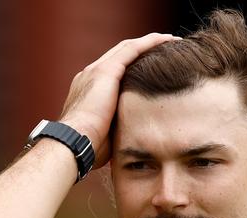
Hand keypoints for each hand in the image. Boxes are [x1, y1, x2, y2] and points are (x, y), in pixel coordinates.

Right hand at [59, 33, 179, 168]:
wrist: (74, 144)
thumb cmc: (90, 147)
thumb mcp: (107, 133)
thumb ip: (119, 126)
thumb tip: (135, 135)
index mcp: (88, 90)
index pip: (114, 71)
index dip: (134, 66)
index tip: (153, 68)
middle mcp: (90, 75)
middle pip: (121, 55)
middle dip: (144, 50)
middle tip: (167, 48)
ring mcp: (96, 71)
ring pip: (128, 48)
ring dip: (151, 42)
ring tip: (171, 40)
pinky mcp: (106, 71)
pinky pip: (132, 49)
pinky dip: (150, 42)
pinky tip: (167, 40)